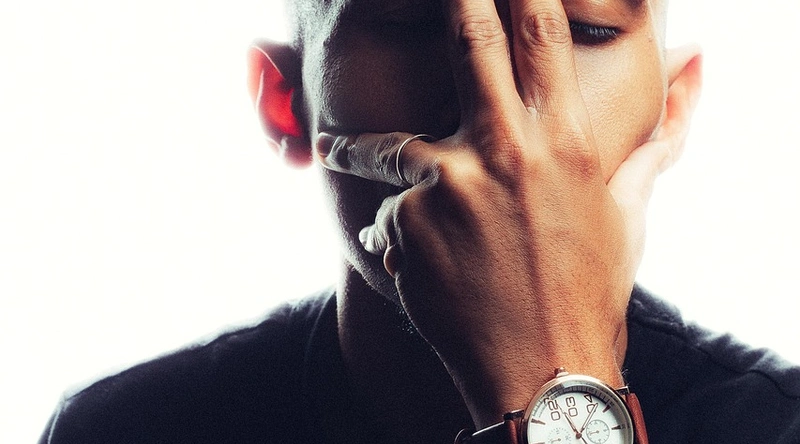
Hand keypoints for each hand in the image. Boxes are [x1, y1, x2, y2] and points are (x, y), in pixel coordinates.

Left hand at [317, 0, 685, 427]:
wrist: (542, 371)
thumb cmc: (588, 290)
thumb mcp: (629, 210)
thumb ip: (658, 135)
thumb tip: (698, 63)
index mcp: (564, 144)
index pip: (542, 40)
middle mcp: (507, 153)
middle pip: (472, 50)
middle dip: (455, 6)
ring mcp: (452, 187)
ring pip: (392, 149)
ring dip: (356, 148)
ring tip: (333, 149)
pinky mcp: (410, 225)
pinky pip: (388, 215)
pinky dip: (394, 233)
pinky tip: (416, 265)